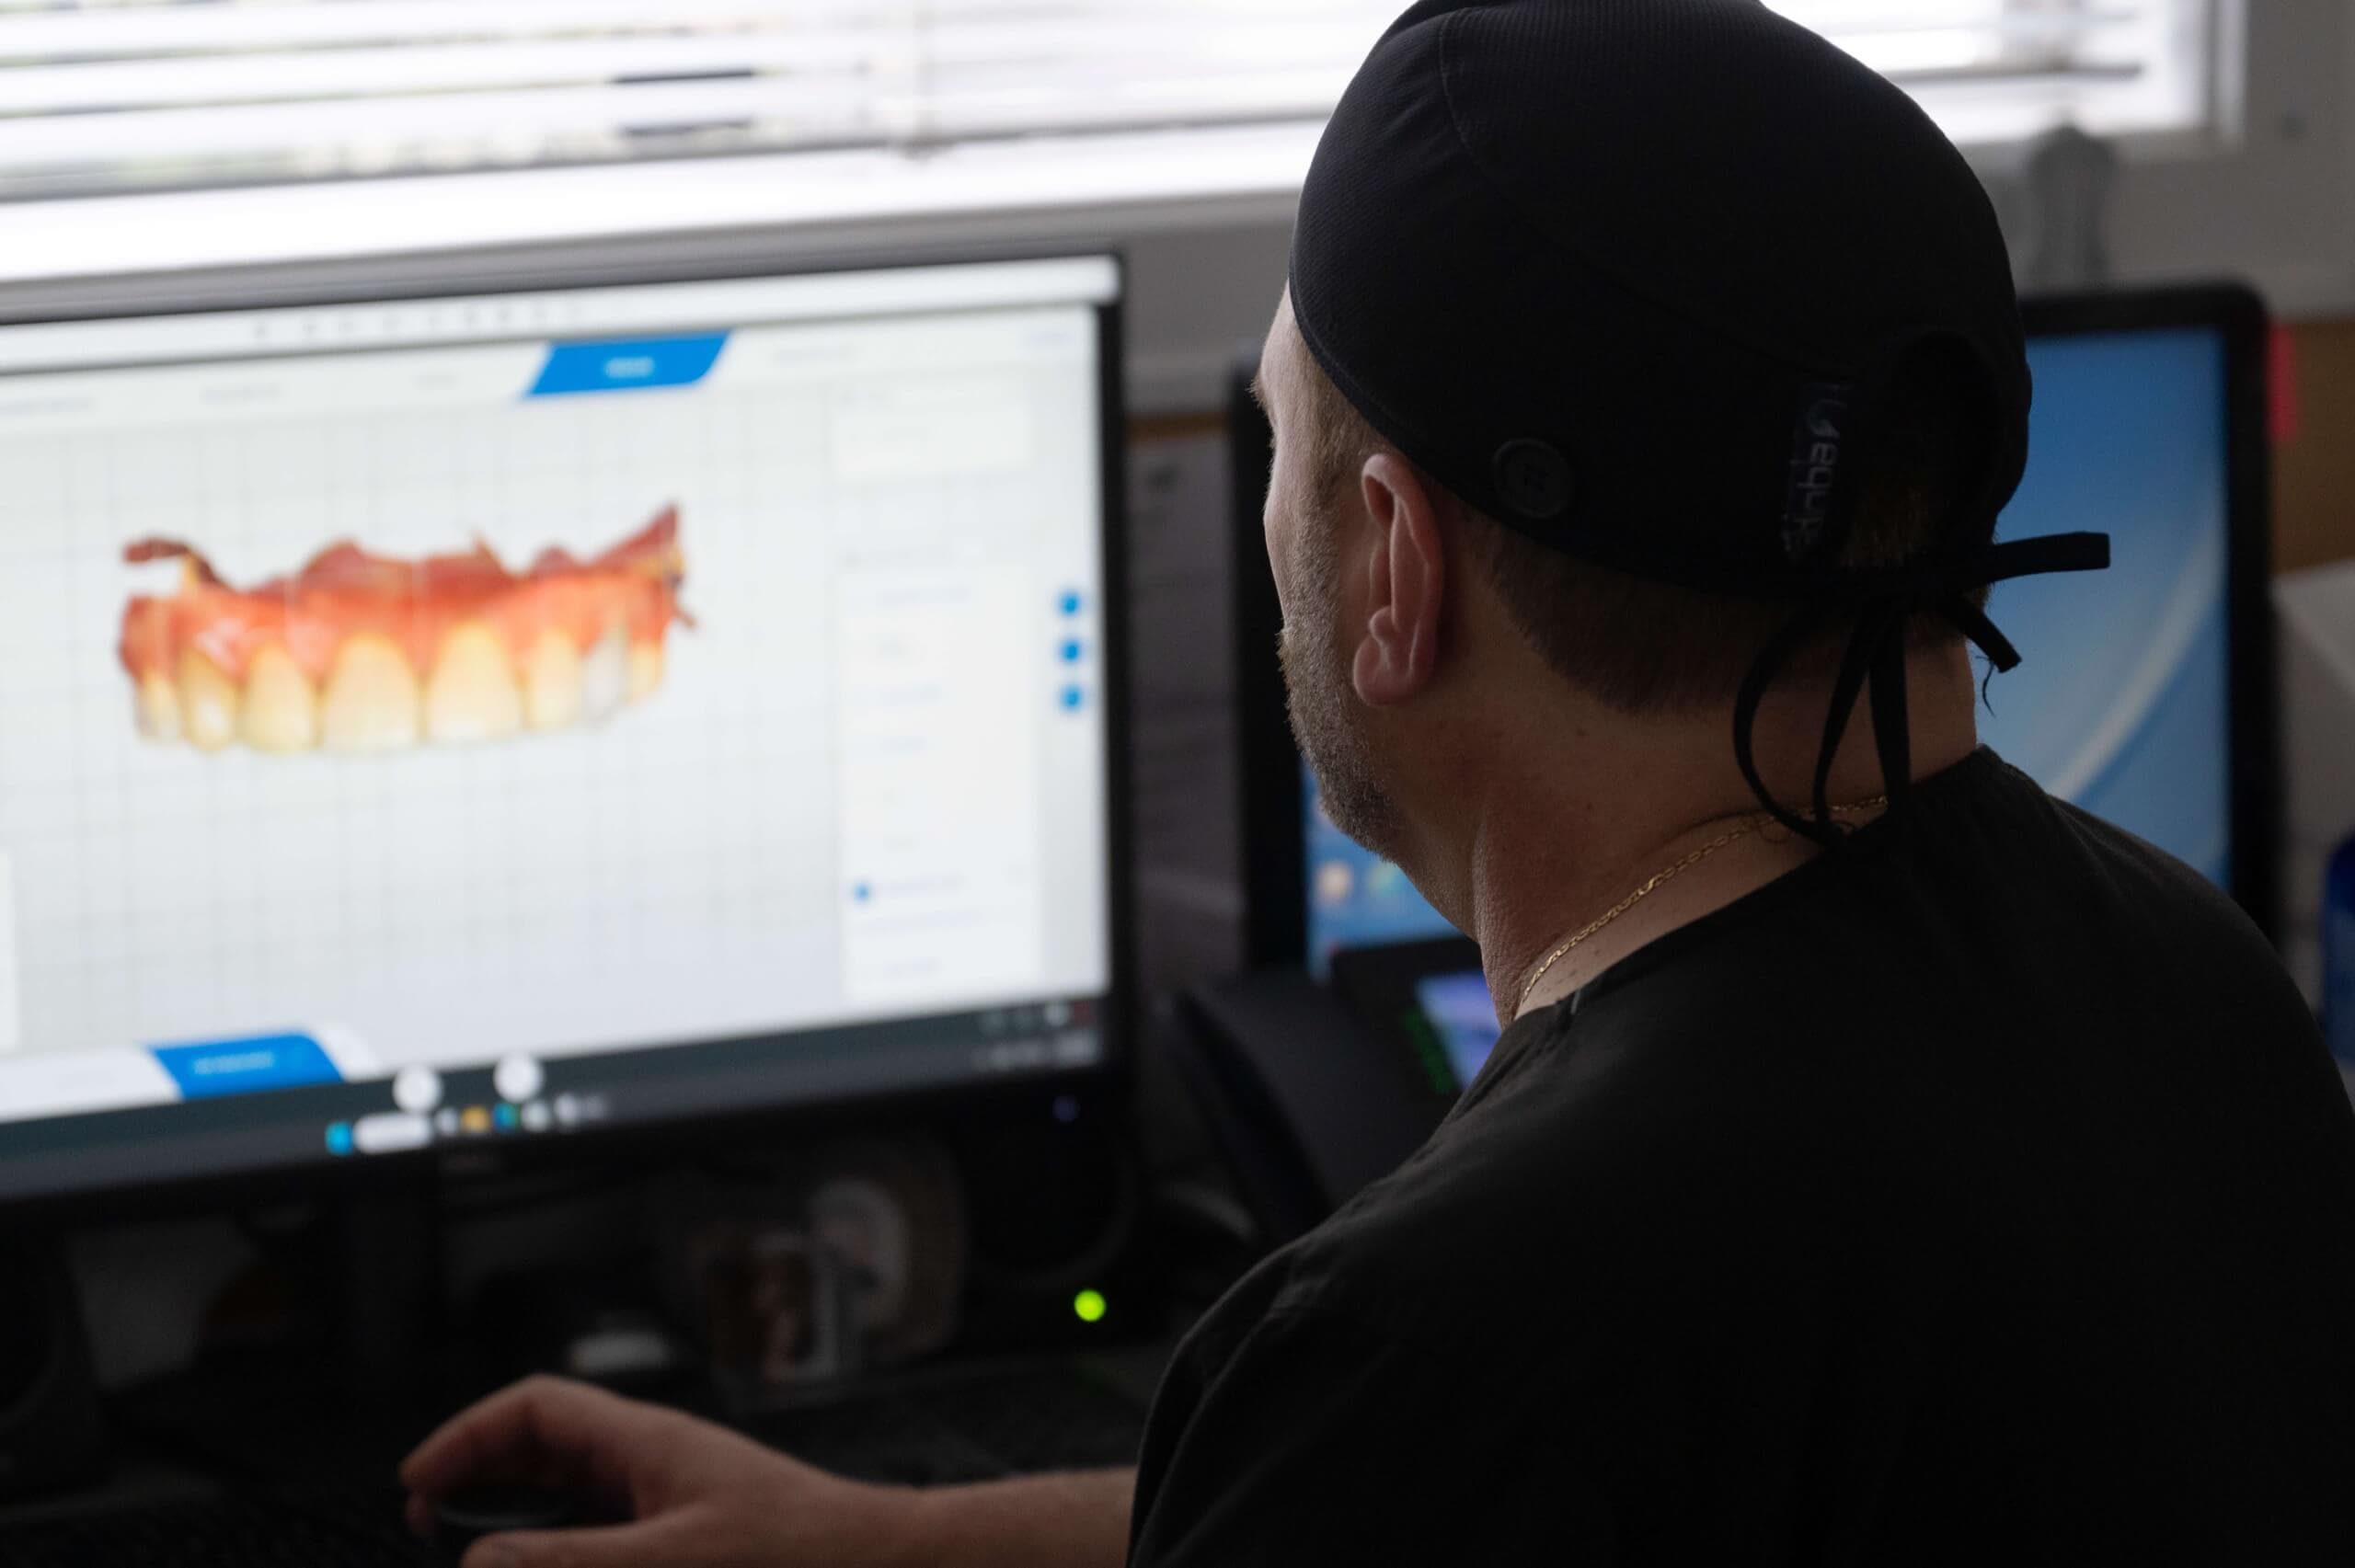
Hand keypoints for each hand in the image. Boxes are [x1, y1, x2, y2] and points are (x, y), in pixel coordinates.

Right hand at [402, 1375, 926, 1567]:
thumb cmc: (806, 1553)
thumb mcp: (672, 1561)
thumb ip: (569, 1565)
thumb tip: (476, 1562)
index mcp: (647, 1444)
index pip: (536, 1409)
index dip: (467, 1437)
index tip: (415, 1487)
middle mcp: (655, 1467)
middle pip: (544, 1456)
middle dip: (481, 1488)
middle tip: (433, 1534)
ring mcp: (672, 1506)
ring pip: (573, 1505)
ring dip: (525, 1532)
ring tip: (486, 1560)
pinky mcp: (691, 1545)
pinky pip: (609, 1539)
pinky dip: (570, 1552)